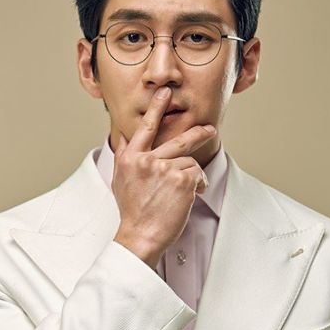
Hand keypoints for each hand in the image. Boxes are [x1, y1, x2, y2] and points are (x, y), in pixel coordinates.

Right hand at [112, 86, 215, 268]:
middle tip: (210, 129)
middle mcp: (146, 160)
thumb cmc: (132, 211)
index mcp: (130, 158)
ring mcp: (164, 169)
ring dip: (193, 177)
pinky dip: (199, 185)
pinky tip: (190, 197)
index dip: (156, 108)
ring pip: (189, 161)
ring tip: (187, 192)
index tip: (164, 94)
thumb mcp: (120, 180)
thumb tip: (122, 136)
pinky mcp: (181, 180)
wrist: (140, 235)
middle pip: (178, 140)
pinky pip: (198, 174)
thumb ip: (124, 156)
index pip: (144, 128)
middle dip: (198, 133)